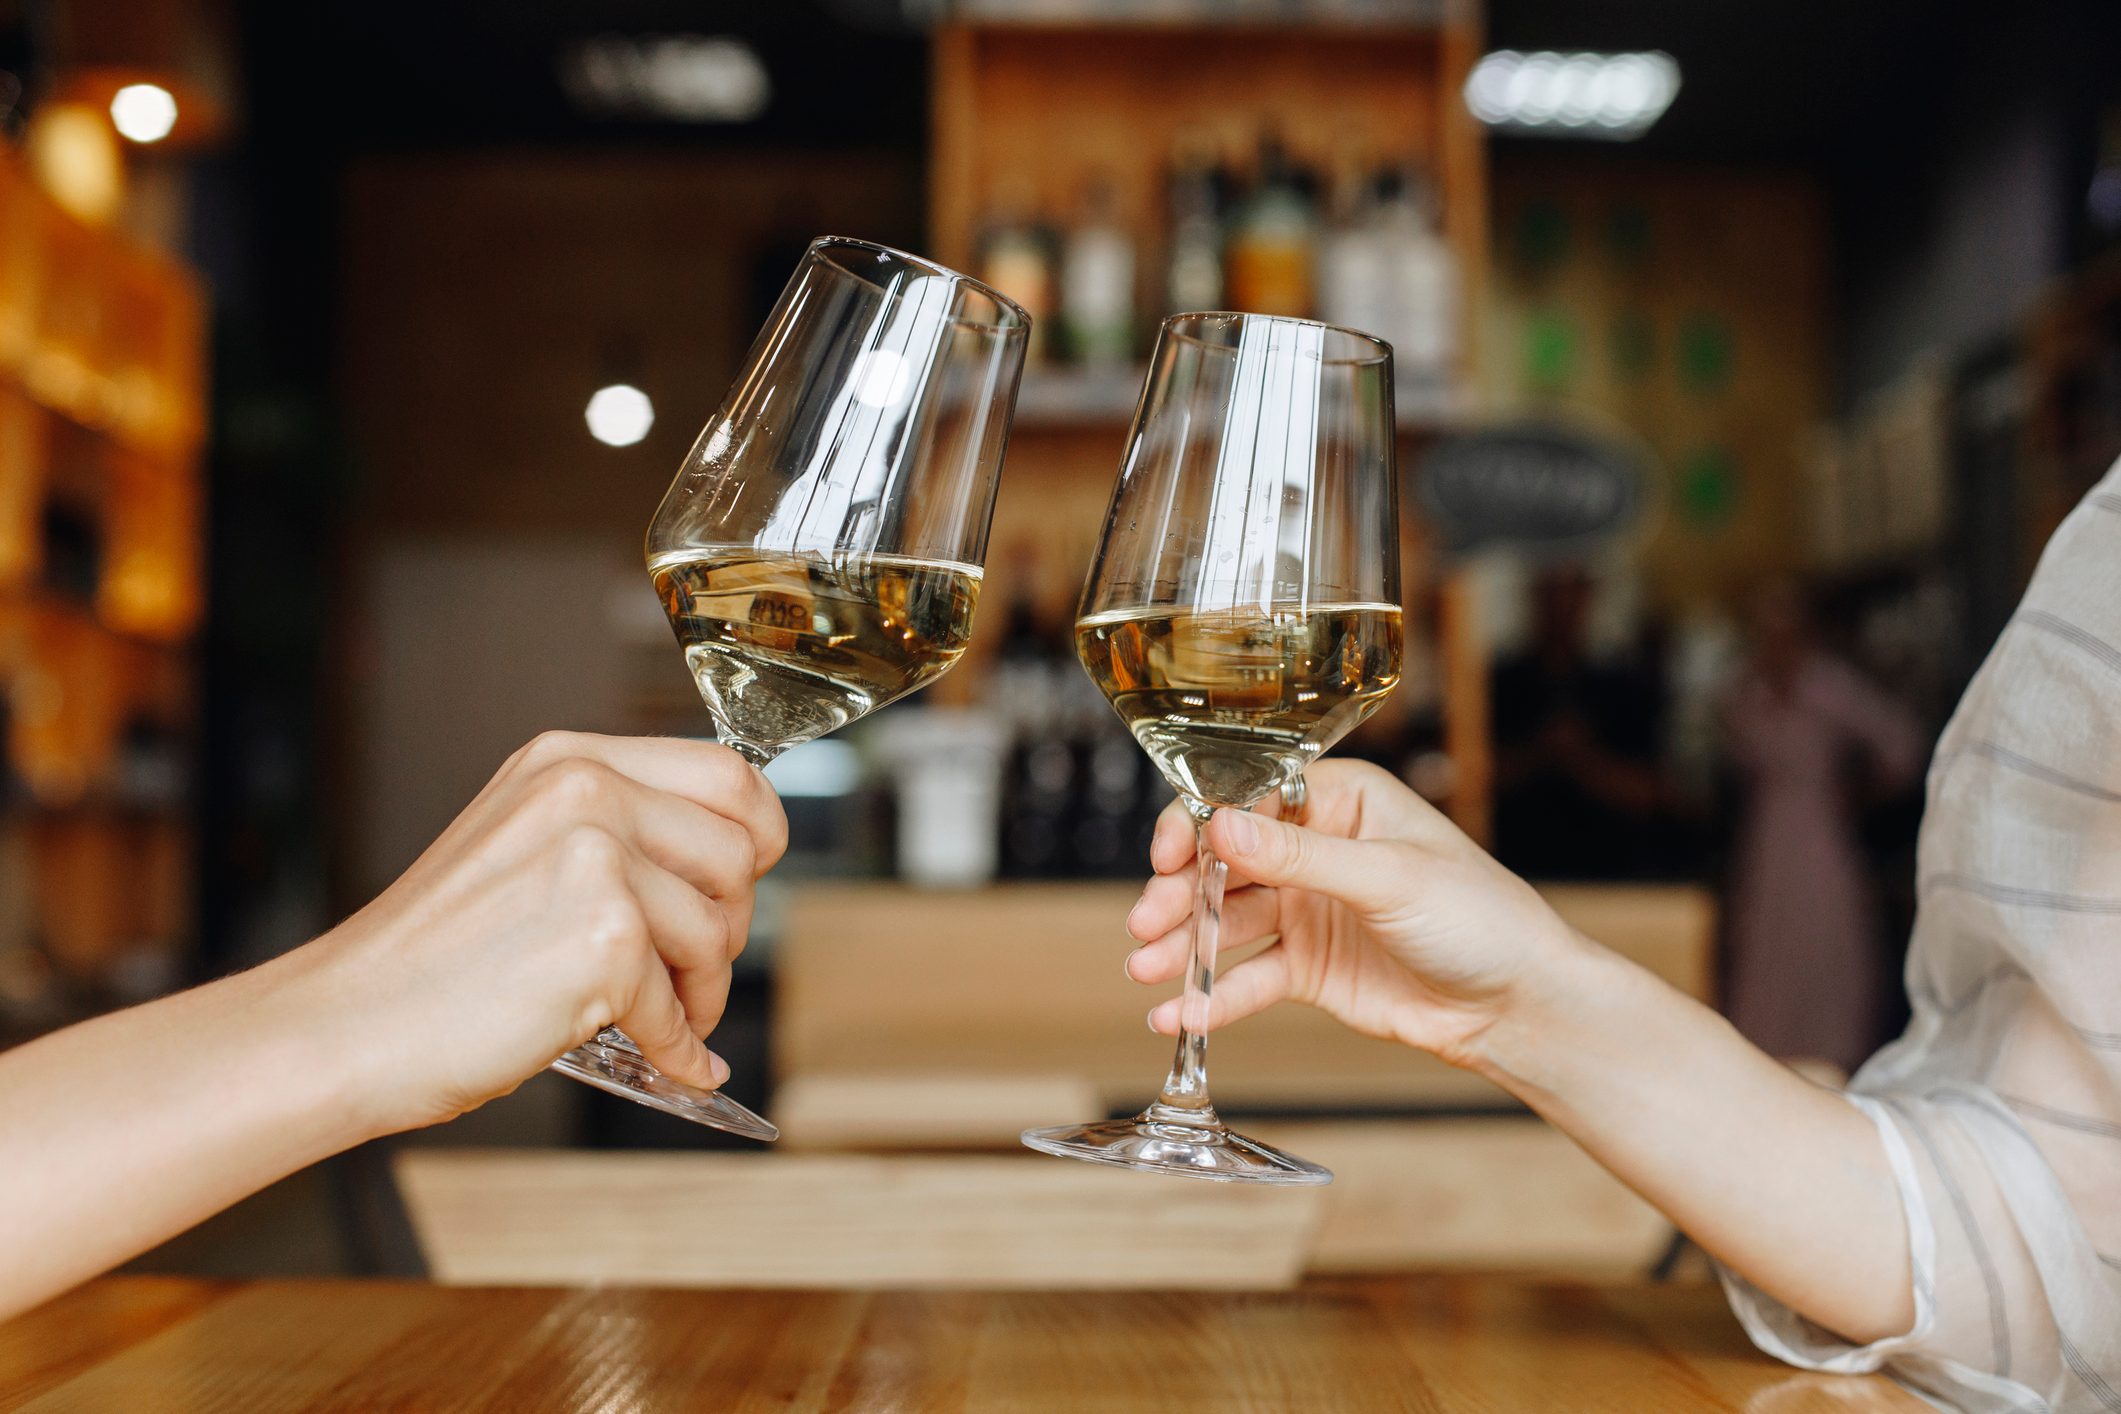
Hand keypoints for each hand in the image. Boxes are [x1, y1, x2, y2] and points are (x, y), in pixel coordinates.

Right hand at [282, 732, 786, 1133]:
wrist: (348, 1024)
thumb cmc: (433, 953)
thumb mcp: (523, 841)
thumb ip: (617, 828)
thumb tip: (734, 857)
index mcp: (569, 760)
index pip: (729, 772)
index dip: (758, 833)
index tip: (747, 878)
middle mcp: (584, 792)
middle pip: (739, 851)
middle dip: (731, 922)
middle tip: (691, 968)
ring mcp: (594, 861)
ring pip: (718, 930)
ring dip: (703, 990)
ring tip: (658, 1014)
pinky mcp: (601, 940)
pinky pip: (680, 1006)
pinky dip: (677, 1048)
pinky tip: (664, 1059)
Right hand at [1122, 760, 1581, 1068]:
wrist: (1518, 1005)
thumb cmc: (1479, 918)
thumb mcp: (1388, 878)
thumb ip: (1299, 856)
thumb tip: (1221, 827)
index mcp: (1340, 801)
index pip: (1248, 798)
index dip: (1200, 825)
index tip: (1168, 856)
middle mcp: (1315, 849)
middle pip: (1225, 863)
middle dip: (1181, 893)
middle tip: (1147, 922)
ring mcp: (1308, 910)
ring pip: (1226, 922)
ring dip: (1184, 946)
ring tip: (1147, 971)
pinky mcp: (1307, 968)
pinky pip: (1248, 978)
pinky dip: (1212, 997)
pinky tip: (1180, 1016)